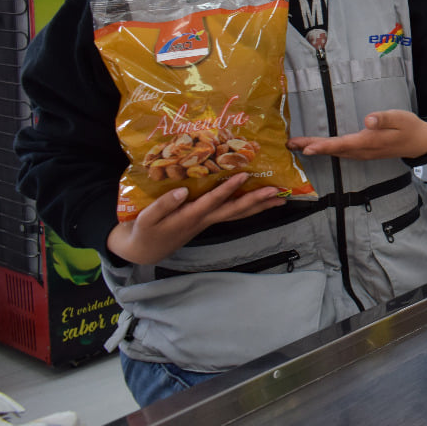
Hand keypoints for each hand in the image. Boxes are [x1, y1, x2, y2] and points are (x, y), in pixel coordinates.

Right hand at [106, 172, 285, 265]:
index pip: (213, 201)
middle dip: (256, 200)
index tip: (243, 175)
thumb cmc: (145, 231)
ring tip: (281, 197)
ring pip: (238, 213)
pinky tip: (261, 200)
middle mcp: (204, 219)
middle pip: (235, 210)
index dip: (228, 189)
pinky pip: (233, 213)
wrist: (145, 250)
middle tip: (276, 190)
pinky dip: (249, 207)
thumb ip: (163, 205)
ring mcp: (209, 221)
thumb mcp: (147, 218)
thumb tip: (182, 191)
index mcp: (189, 216)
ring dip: (260, 206)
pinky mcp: (208, 219)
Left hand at [290, 109, 426, 160]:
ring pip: (336, 152)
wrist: (419, 142)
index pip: (343, 144)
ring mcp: (363, 153)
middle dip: (312, 147)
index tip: (307, 147)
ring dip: (316, 149)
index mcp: (370, 142)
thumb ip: (384, 119)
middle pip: (334, 150)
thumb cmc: (409, 127)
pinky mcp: (363, 152)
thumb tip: (368, 120)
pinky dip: (326, 150)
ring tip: (297, 145)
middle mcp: (363, 151)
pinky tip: (317, 147)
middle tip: (291, 145)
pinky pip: (341, 153)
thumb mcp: (400, 118)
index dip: (324, 146)